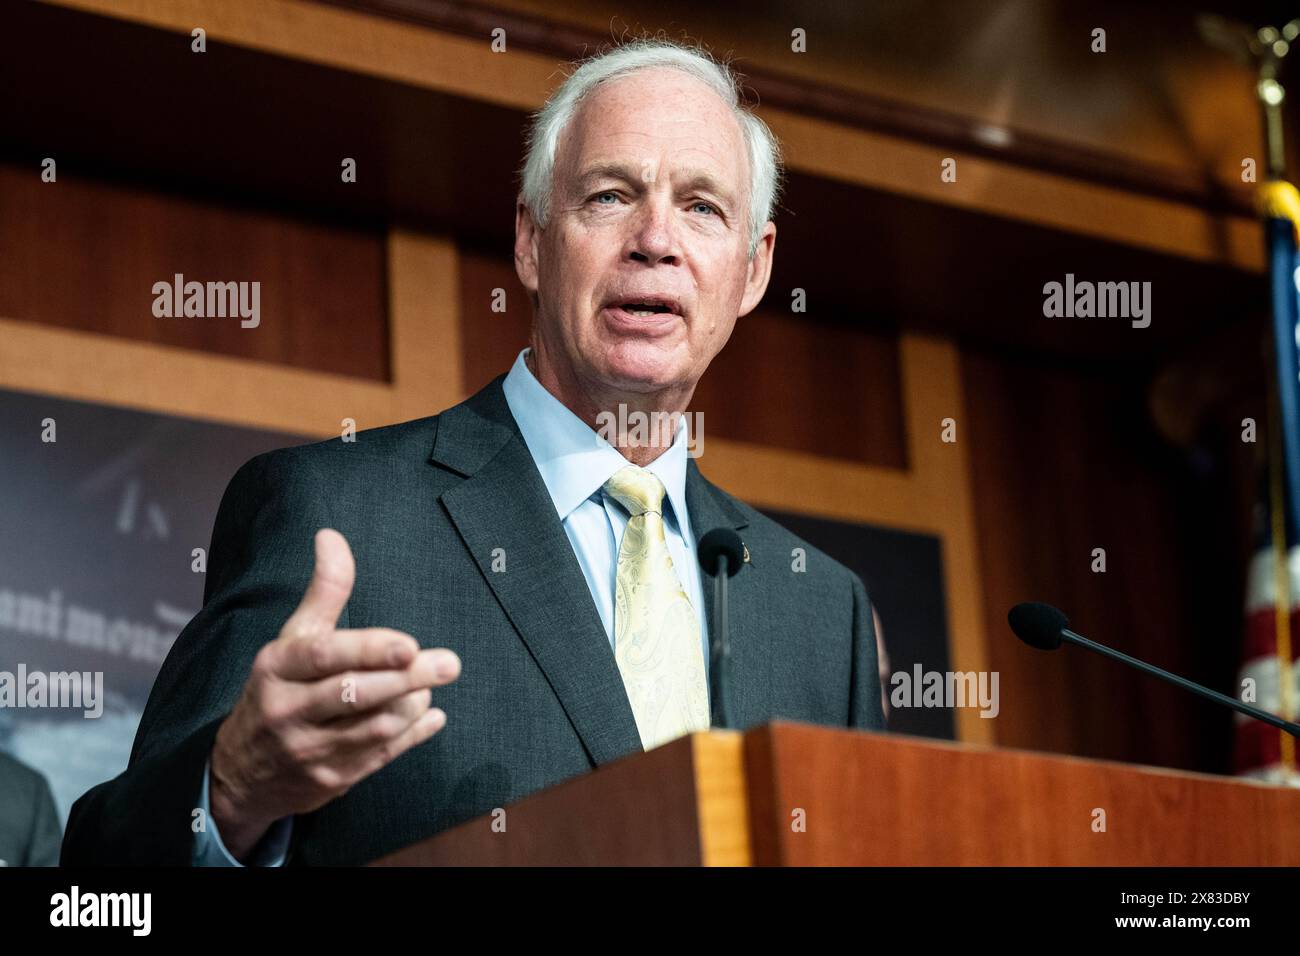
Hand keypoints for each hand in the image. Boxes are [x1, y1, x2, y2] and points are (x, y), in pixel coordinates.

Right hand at [209, 528, 459, 859]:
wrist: (241, 773)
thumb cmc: (278, 689)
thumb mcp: (292, 640)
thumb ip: (323, 592)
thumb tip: (332, 536)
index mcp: (277, 668)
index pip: (324, 656)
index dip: (368, 650)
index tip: (409, 645)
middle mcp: (288, 711)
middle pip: (354, 694)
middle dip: (407, 679)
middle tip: (448, 663)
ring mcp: (308, 752)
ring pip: (373, 729)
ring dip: (410, 706)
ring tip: (429, 687)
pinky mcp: (329, 782)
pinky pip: (380, 758)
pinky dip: (412, 736)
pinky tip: (431, 716)